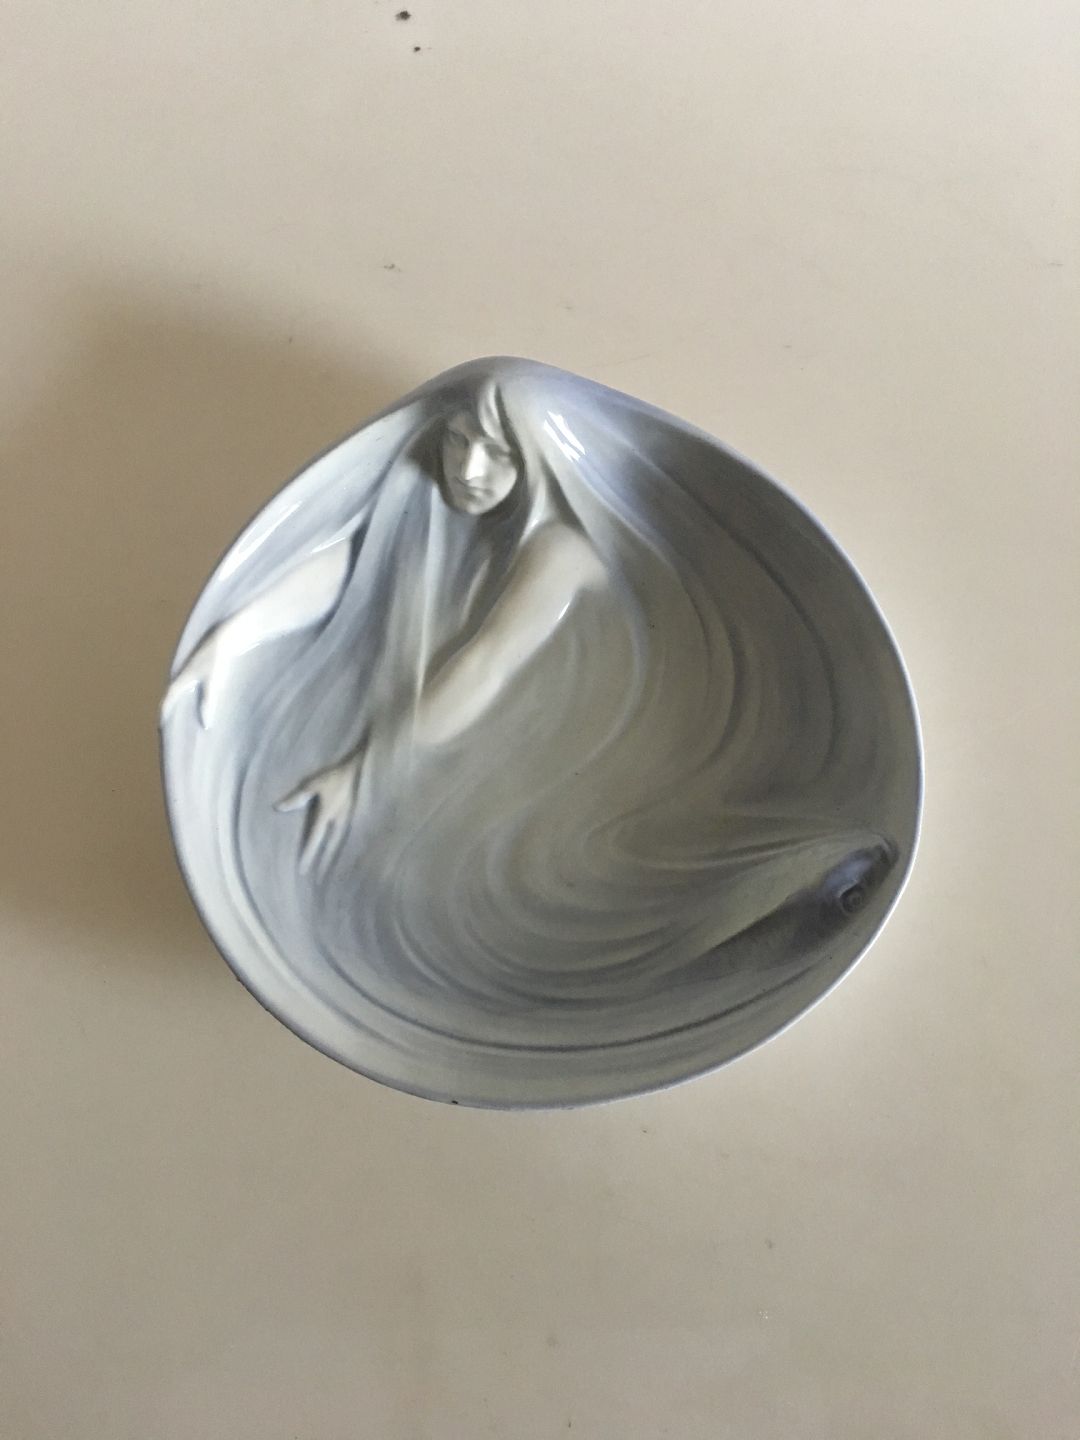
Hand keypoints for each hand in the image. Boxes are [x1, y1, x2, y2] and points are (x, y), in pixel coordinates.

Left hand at [275, 754, 360, 875]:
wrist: (361, 770)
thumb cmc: (335, 776)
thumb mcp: (313, 783)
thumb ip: (297, 797)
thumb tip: (279, 808)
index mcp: (326, 815)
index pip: (314, 840)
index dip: (308, 855)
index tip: (302, 871)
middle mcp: (338, 822)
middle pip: (330, 849)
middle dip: (323, 864)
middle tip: (318, 880)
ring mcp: (349, 822)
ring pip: (339, 845)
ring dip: (333, 858)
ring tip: (329, 873)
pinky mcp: (355, 818)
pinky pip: (346, 838)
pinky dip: (341, 849)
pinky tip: (340, 855)